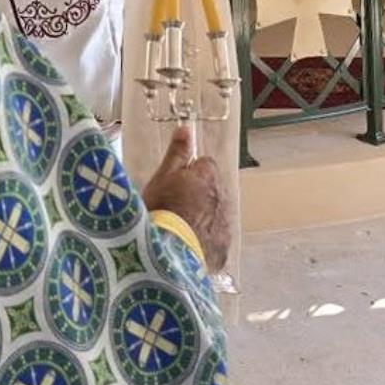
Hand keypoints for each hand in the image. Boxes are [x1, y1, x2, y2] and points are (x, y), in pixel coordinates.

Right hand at [141, 126, 229, 271]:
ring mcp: (225, 226)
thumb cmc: (159, 210)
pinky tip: (186, 247)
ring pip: (215, 215)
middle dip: (198, 195)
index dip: (189, 172)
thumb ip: (177, 153)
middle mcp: (222, 198)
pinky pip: (216, 240)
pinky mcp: (223, 250)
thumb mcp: (161, 177)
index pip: (205, 165)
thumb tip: (186, 129)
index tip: (174, 184)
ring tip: (179, 229)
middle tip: (174, 207)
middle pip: (212, 190)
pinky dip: (205, 241)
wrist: (165, 255)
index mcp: (207, 177)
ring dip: (203, 218)